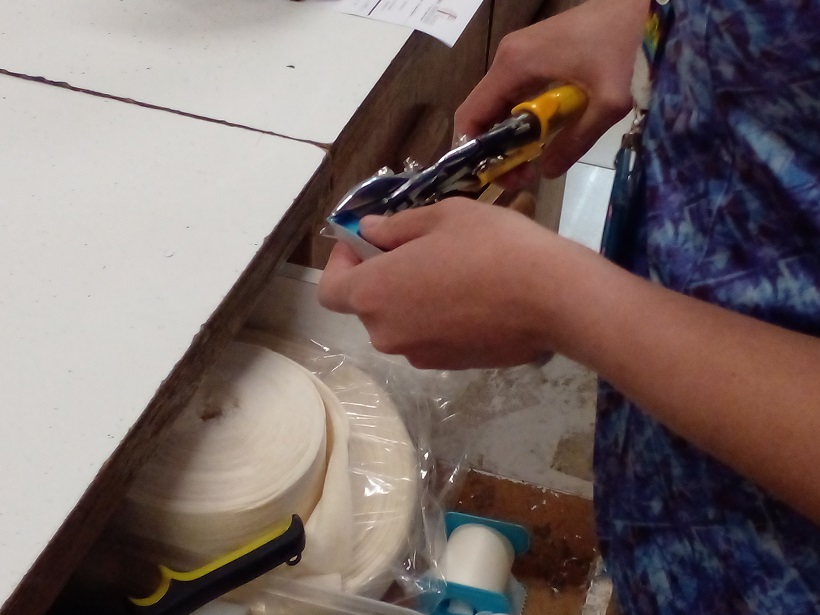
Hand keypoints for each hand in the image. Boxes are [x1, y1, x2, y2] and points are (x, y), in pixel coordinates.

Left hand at [318, 199, 594, 368]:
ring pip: (400, 323)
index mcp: (374, 294)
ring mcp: (419, 355)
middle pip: (367, 307)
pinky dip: (437, 318)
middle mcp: (387, 334)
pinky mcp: (450, 367)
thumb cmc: (491, 246)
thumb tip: (368, 232)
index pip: (329, 290)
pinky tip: (473, 296)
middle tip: (416, 248)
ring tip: (451, 271)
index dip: (339, 263)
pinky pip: (428, 338)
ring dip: (411, 298)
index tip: (364, 242)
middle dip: (381, 278)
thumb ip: (395, 227)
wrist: (553, 298)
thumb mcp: (442, 217)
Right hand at [454, 0, 645, 180]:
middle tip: (521, 175)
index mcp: (514, 64)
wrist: (652, 6)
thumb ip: (574, 142)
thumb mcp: (607, 104)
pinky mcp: (537, 51)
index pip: (471, 114)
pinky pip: (517, 90)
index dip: (474, 150)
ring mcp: (522, 51)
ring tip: (533, 160)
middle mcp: (509, 56)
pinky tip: (544, 134)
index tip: (497, 175)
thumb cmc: (628, 49)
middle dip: (495, 147)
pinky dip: (523, 117)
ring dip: (510, 134)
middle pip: (484, 110)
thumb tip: (546, 172)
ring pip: (500, 102)